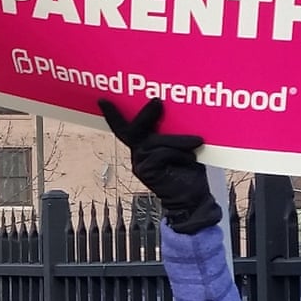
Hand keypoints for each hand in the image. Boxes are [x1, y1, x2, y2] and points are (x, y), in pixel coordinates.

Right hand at [98, 97, 219, 234]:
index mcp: (144, 145)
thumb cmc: (189, 172)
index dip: (113, 114)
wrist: (193, 200)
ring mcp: (140, 163)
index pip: (128, 127)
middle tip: (157, 101)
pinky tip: (190, 159)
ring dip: (178, 140)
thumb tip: (180, 114)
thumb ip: (172, 135)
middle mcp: (138, 153)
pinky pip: (161, 153)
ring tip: (197, 142)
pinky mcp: (146, 172)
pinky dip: (179, 154)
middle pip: (132, 129)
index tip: (102, 101)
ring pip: (155, 141)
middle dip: (144, 114)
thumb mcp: (182, 148)